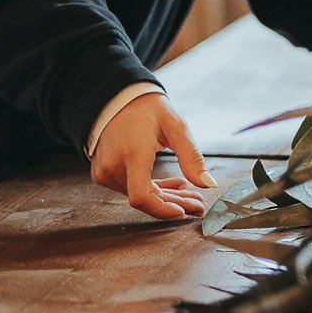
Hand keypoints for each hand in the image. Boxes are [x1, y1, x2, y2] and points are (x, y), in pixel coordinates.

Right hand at [88, 93, 215, 219]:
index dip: (162, 210)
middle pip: (145, 199)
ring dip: (166, 198)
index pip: (141, 197)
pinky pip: (131, 188)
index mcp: (132, 154)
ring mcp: (105, 172)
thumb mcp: (176, 128)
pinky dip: (152, 190)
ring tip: (190, 194)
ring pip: (139, 195)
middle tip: (198, 204)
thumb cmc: (148, 110)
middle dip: (175, 204)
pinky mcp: (103, 174)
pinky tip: (174, 186)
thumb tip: (208, 184)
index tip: (184, 212)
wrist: (119, 100)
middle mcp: (113, 166)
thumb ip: (192, 158)